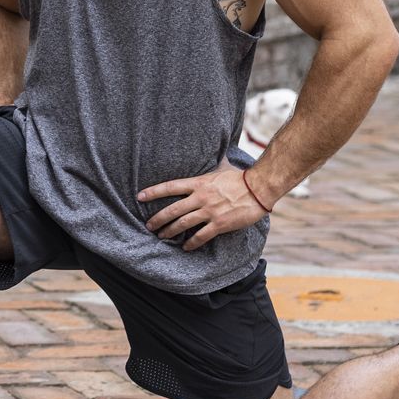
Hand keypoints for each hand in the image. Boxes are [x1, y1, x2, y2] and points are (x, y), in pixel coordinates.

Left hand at [135, 167, 267, 249]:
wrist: (259, 188)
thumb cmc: (240, 177)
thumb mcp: (220, 168)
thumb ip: (211, 166)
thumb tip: (212, 151)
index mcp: (198, 183)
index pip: (170, 186)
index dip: (153, 192)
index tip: (140, 197)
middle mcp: (201, 197)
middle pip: (172, 209)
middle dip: (158, 219)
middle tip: (149, 226)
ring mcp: (210, 211)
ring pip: (183, 224)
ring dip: (170, 232)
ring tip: (162, 237)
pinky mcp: (220, 224)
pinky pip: (201, 236)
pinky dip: (191, 243)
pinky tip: (185, 247)